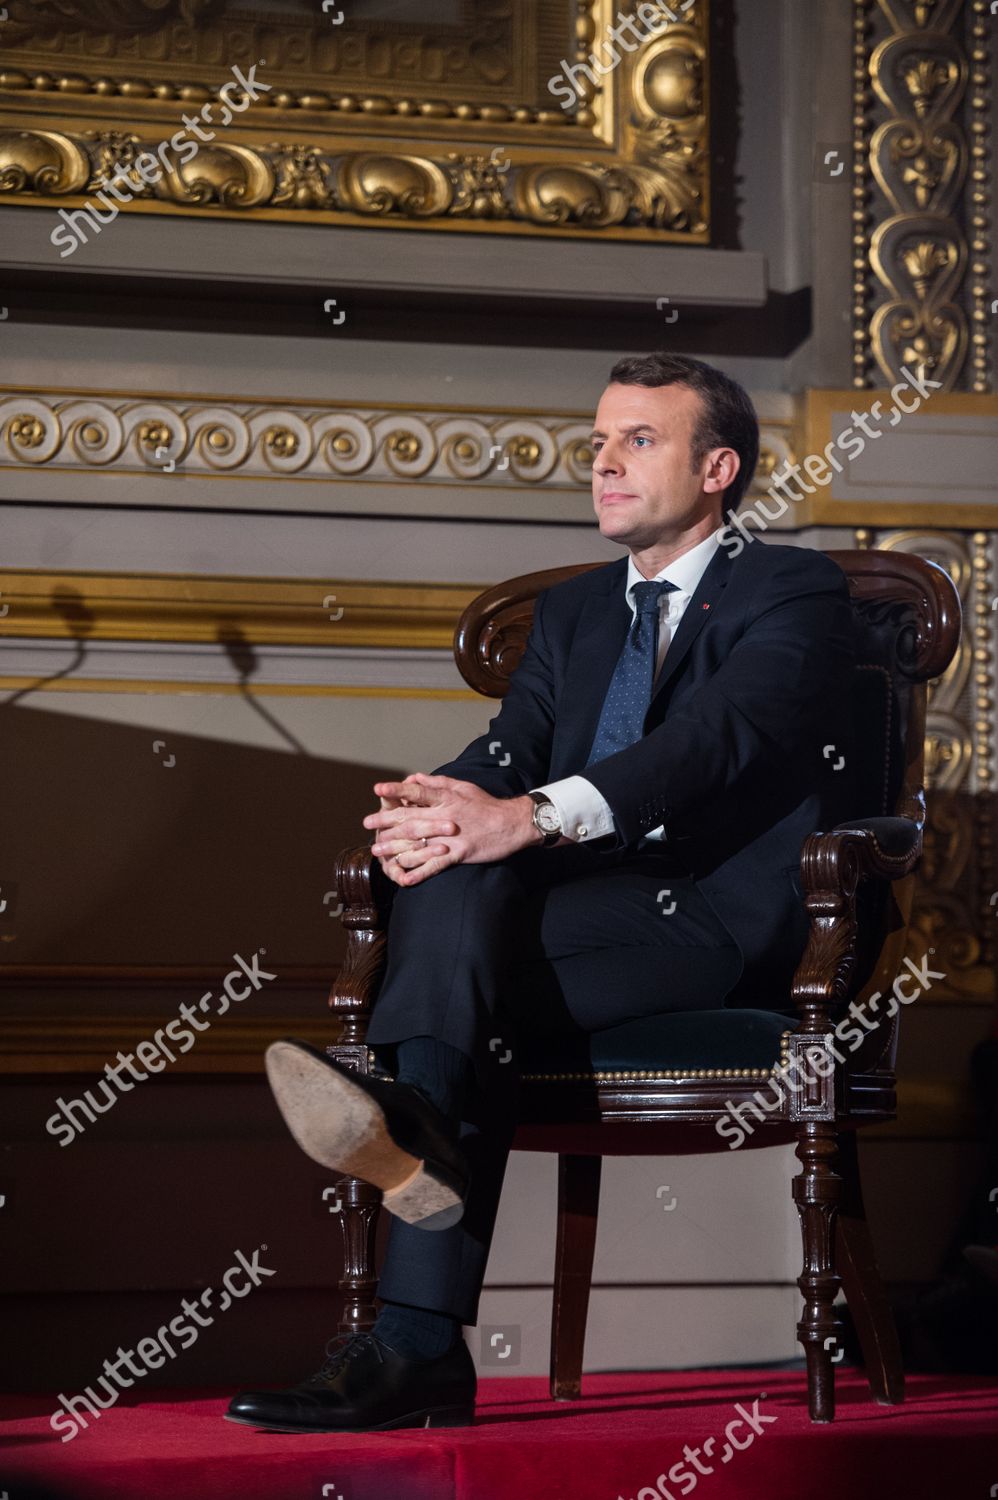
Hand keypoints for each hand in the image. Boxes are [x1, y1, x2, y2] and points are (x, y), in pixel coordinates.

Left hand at [364, 773, 539, 886]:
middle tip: (367, 823)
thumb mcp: (463, 787)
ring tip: (377, 851)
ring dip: (395, 848)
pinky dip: (419, 872)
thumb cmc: (487, 805)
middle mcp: (446, 816)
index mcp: (446, 798)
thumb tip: (415, 778)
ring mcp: (451, 836)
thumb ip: (438, 783)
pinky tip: (404, 879)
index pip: (417, 792)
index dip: (396, 791)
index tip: (378, 789)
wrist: (512, 823)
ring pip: (418, 842)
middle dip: (386, 821)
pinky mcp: (459, 853)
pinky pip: (435, 864)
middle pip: (410, 818)